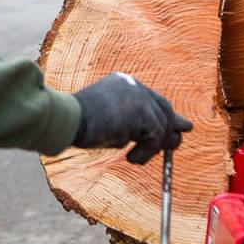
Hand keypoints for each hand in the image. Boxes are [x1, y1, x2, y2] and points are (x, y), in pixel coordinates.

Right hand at [71, 73, 192, 163]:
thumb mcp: (113, 124)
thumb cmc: (81, 127)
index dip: (163, 115)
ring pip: (162, 124)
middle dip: (171, 127)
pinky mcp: (142, 110)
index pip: (151, 99)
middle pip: (163, 107)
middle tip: (175, 144)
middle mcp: (133, 85)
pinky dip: (147, 152)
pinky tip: (132, 159)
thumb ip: (134, 127)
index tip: (176, 128)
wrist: (68, 120)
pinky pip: (155, 136)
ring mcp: (138, 95)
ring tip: (137, 159)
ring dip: (153, 147)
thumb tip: (157, 140)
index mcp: (124, 83)